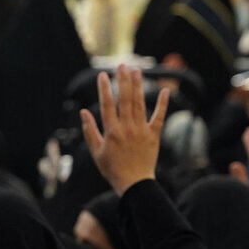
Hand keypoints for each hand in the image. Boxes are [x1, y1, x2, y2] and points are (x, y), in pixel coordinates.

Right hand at [80, 64, 168, 196]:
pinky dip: (162, 104)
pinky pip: (159, 117)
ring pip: (140, 104)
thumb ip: (90, 131)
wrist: (134, 183)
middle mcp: (127, 128)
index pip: (107, 105)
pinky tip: (164, 90)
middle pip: (125, 99)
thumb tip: (83, 113)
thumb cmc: (112, 169)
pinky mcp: (154, 135)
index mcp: (111, 132)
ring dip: (139, 86)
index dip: (104, 89)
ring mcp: (141, 131)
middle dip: (123, 80)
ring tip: (137, 70)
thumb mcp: (96, 152)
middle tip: (122, 65)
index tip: (102, 75)